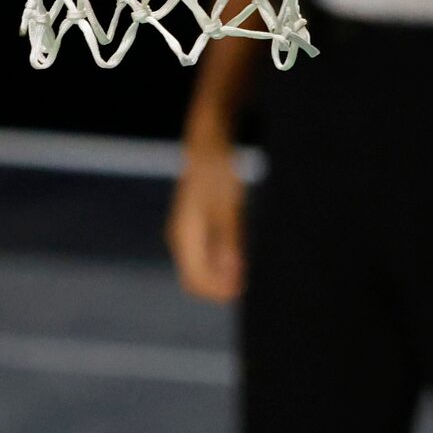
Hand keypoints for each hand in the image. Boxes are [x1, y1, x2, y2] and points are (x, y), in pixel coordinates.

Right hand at [168, 143, 244, 303]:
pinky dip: (224, 262)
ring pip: (202, 269)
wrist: (208, 141)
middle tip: (250, 285)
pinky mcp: (198, 227)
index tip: (246, 291)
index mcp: (185, 236)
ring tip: (250, 271)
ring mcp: (189, 233)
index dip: (219, 292)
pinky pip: (207, 256)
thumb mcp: (228, 205)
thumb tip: (233, 274)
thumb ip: (230, 240)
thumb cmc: (218, 169)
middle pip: (196, 279)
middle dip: (220, 287)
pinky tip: (242, 255)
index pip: (195, 280)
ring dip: (223, 276)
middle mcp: (182, 239)